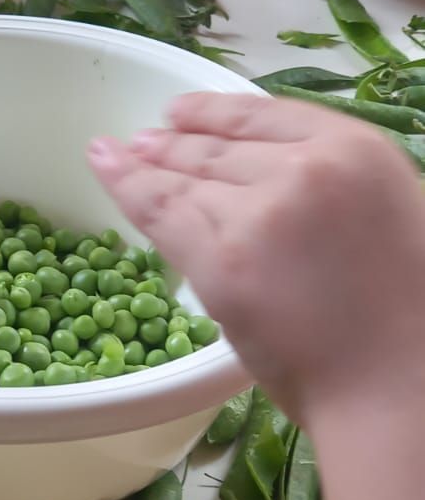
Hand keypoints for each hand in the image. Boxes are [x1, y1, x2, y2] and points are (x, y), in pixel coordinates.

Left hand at [87, 93, 424, 426]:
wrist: (398, 387)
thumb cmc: (408, 321)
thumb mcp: (392, 216)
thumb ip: (338, 189)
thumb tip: (281, 179)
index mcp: (357, 150)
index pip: (267, 115)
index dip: (217, 113)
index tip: (186, 112)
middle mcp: (305, 168)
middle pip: (221, 148)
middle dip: (176, 142)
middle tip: (145, 140)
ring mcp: (258, 213)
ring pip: (186, 179)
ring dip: (145, 163)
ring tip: (115, 153)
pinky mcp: (221, 262)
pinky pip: (161, 213)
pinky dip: (127, 188)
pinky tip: (105, 167)